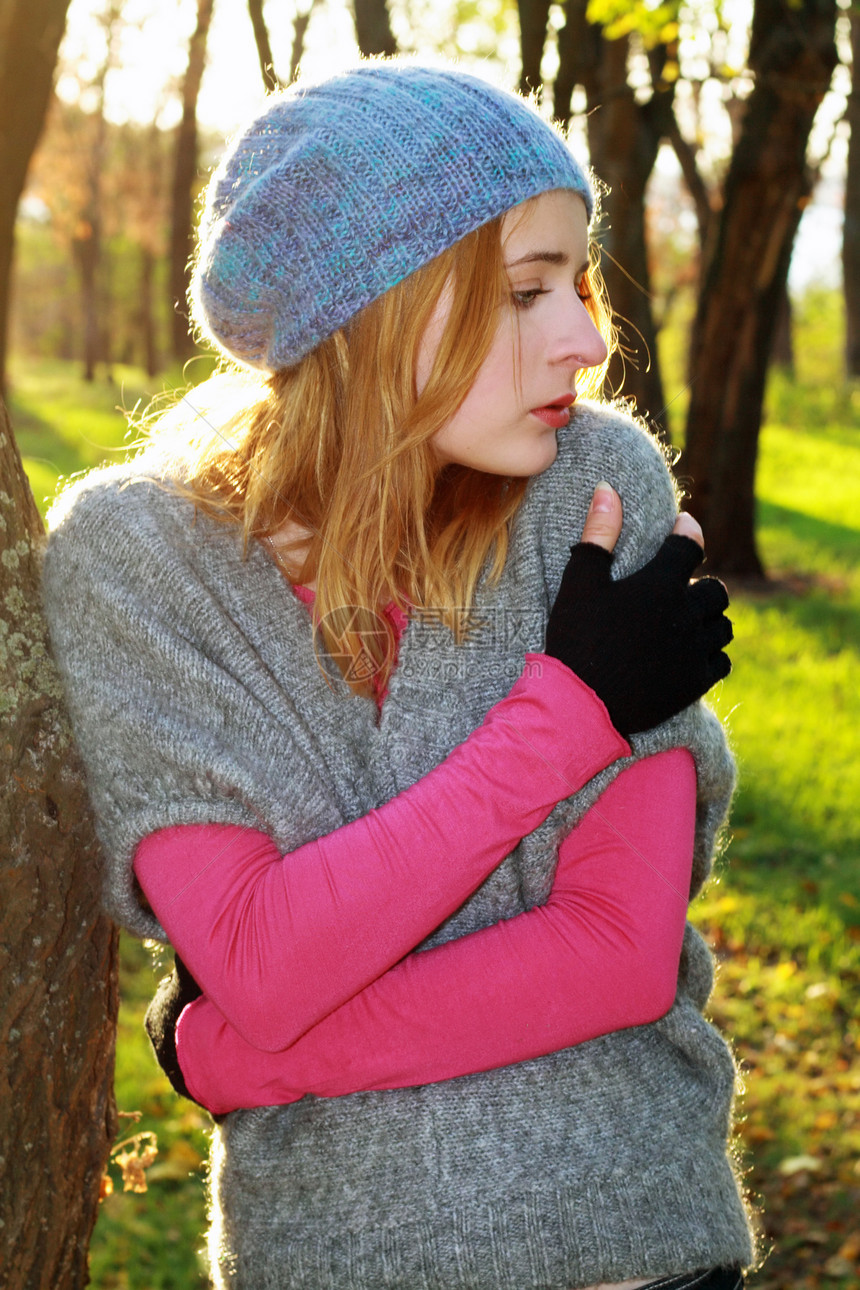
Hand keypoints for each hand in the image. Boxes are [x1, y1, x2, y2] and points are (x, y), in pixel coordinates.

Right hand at [545, 484, 731, 736]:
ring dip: (710, 619)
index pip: (690, 545)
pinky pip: (722, 661)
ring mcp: (694, 650)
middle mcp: (685, 614)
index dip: (687, 532)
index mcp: (659, 584)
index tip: (682, 528)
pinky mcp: (696, 682)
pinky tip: (694, 653)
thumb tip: (608, 488)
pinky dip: (712, 654)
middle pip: (716, 589)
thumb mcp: (579, 583)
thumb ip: (599, 534)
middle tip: (681, 590)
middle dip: (701, 585)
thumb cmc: (575, 640)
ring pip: (723, 626)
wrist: (581, 704)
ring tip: (689, 621)